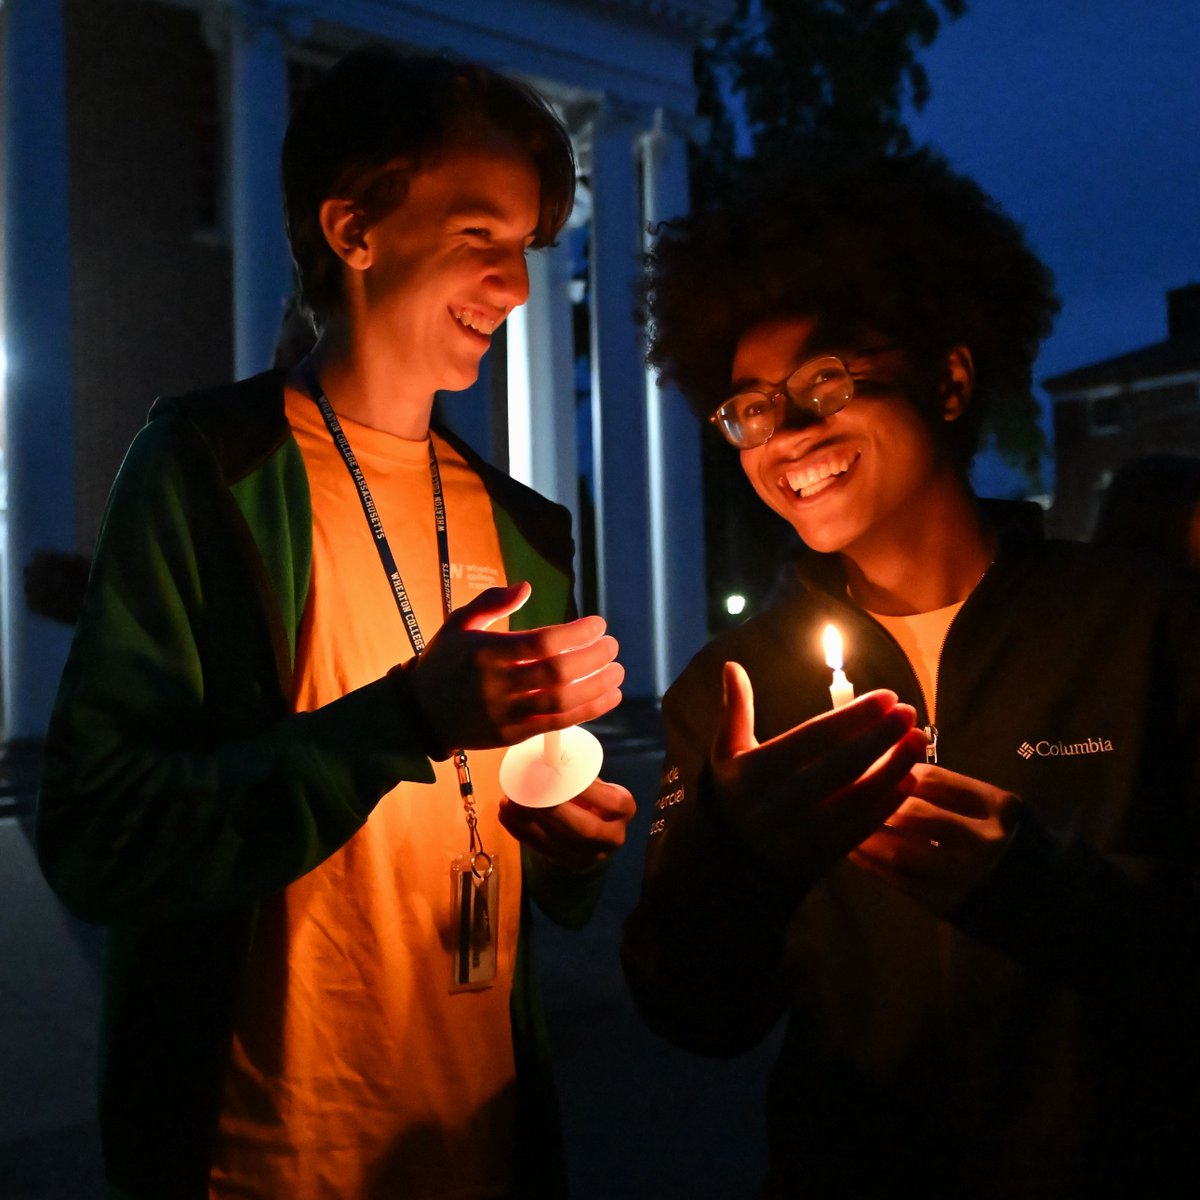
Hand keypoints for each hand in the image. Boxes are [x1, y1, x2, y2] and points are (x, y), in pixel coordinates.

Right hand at [407, 581, 623, 751]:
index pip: (541, 643)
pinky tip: (609, 697)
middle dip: (593, 659)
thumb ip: (492, 602)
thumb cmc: (443, 661)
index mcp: (486, 652)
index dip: (576, 634)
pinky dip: (588, 712)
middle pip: (557, 673)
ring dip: (597, 686)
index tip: (598, 625)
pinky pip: (557, 725)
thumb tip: (527, 586)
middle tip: (613, 647)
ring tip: (618, 672)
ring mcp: (506, 713)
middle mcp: (497, 684)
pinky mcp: (512, 735)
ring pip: (561, 702)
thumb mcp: (458, 623)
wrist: (418, 712)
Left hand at [499, 777, 635, 871]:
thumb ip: (580, 774)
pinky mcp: (569, 864)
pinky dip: (521, 832)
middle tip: (526, 794)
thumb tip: (550, 750)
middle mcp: (613, 837)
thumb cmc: (589, 797)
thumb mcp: (595, 785)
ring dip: (530, 822)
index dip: (588, 791)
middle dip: (553, 811)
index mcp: (624, 810)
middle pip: (585, 828)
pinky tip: (506, 816)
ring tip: (508, 803)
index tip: (561, 775)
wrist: (590, 836)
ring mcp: (592, 856)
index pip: (612, 802)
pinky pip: (543, 850)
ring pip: (560, 842)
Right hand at [710, 661, 926, 879]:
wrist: (729, 865)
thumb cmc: (732, 795)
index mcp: (756, 771)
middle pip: (842, 764)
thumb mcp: (725, 753)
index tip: (886, 696)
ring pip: (859, 796)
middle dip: (880, 736)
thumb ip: (735, 710)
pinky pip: (863, 826)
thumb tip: (732, 665)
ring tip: (918, 740)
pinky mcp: (823, 856)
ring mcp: (804, 833)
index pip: (814, 737)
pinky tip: (909, 779)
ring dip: (894, 767)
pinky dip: (888, 802)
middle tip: (909, 712)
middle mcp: (781, 802)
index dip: (853, 715)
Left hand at [849, 763, 1020, 913]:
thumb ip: (956, 793)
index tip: (867, 765)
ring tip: (837, 822)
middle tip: (841, 792)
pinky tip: (853, 851)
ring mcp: (966, 875)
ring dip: (865, 836)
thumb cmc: (1022, 847)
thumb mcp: (1001, 810)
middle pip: (910, 812)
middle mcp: (982, 838)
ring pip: (900, 850)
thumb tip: (896, 770)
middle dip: (871, 802)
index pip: (930, 777)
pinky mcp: (951, 905)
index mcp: (996, 805)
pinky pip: (901, 882)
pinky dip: (872, 865)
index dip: (891, 769)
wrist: (1060, 907)